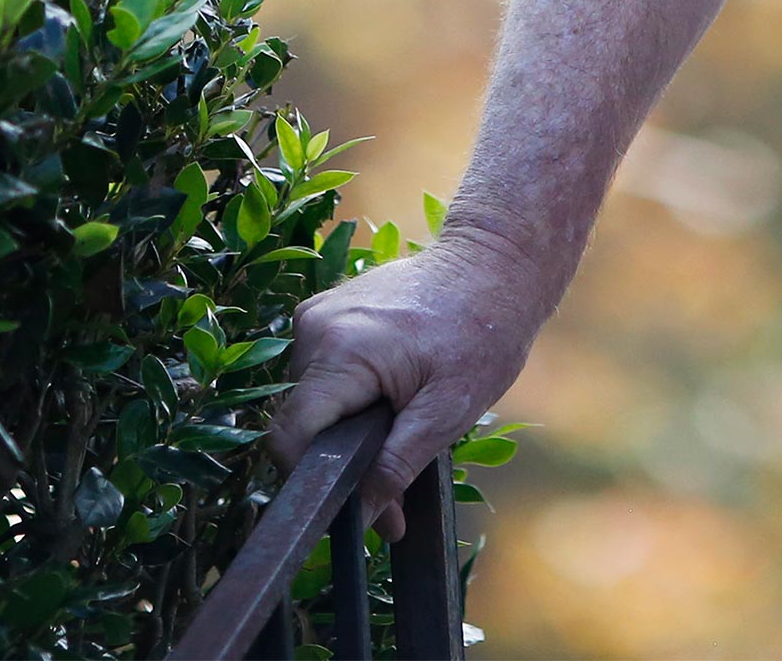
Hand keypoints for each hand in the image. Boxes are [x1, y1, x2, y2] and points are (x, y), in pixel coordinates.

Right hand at [262, 222, 558, 536]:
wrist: (492, 263)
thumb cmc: (481, 334)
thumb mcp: (449, 411)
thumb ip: (398, 465)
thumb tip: (367, 518)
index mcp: (340, 351)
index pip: (290, 436)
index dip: (312, 481)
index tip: (349, 507)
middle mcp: (314, 327)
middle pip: (301, 420)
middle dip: (339, 459)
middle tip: (392, 481)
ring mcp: (316, 313)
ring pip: (309, 397)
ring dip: (344, 425)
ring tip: (398, 424)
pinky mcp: (325, 309)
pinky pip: (320, 369)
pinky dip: (347, 393)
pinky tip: (389, 392)